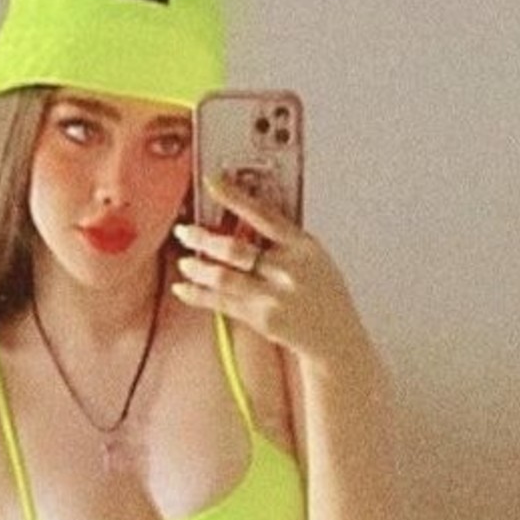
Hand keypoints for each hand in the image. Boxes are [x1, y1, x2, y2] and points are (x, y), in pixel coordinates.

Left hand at [171, 174, 369, 373]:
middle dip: (204, 238)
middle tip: (185, 231)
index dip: (234, 197)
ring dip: (198, 268)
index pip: (264, 214)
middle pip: (237, 249)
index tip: (212, 182)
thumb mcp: (315, 257)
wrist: (336, 337)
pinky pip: (222, 304)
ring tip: (185, 261)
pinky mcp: (262, 319)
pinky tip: (183, 289)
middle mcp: (287, 270)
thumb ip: (285, 239)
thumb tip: (248, 217)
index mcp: (302, 246)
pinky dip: (198, 296)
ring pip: (225, 277)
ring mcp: (273, 296)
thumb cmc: (325, 296)